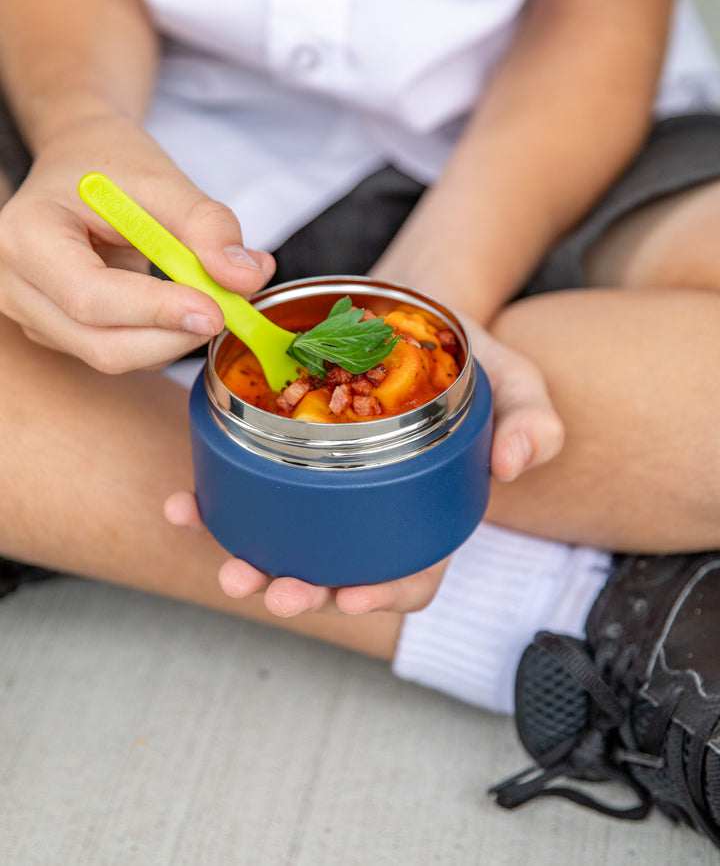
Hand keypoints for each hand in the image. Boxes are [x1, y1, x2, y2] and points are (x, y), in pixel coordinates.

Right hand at [0, 114, 274, 371]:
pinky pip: (120, 352)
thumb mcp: (162, 179)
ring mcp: (35, 316)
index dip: (157, 312)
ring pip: (114, 356)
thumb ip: (207, 225)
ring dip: (173, 338)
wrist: (80, 163)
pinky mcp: (60, 333)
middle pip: (102, 344)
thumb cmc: (111, 163)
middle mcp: (17, 286)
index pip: (89, 297)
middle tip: (228, 311)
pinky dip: (162, 337)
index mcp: (28, 236)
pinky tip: (180, 303)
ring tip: (207, 295)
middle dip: (173, 337)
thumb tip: (248, 277)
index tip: (215, 311)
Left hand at [165, 318, 563, 616]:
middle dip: (302, 592)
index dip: (384, 593)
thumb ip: (532, 420)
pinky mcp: (288, 460)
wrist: (412, 316)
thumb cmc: (467, 359)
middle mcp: (373, 512)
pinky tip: (186, 504)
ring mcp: (327, 490)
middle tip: (269, 589)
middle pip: (340, 572)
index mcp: (428, 511)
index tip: (351, 594)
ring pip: (288, 547)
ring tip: (227, 565)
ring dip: (252, 564)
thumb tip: (516, 463)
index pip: (413, 571)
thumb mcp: (514, 382)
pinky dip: (215, 508)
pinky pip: (249, 495)